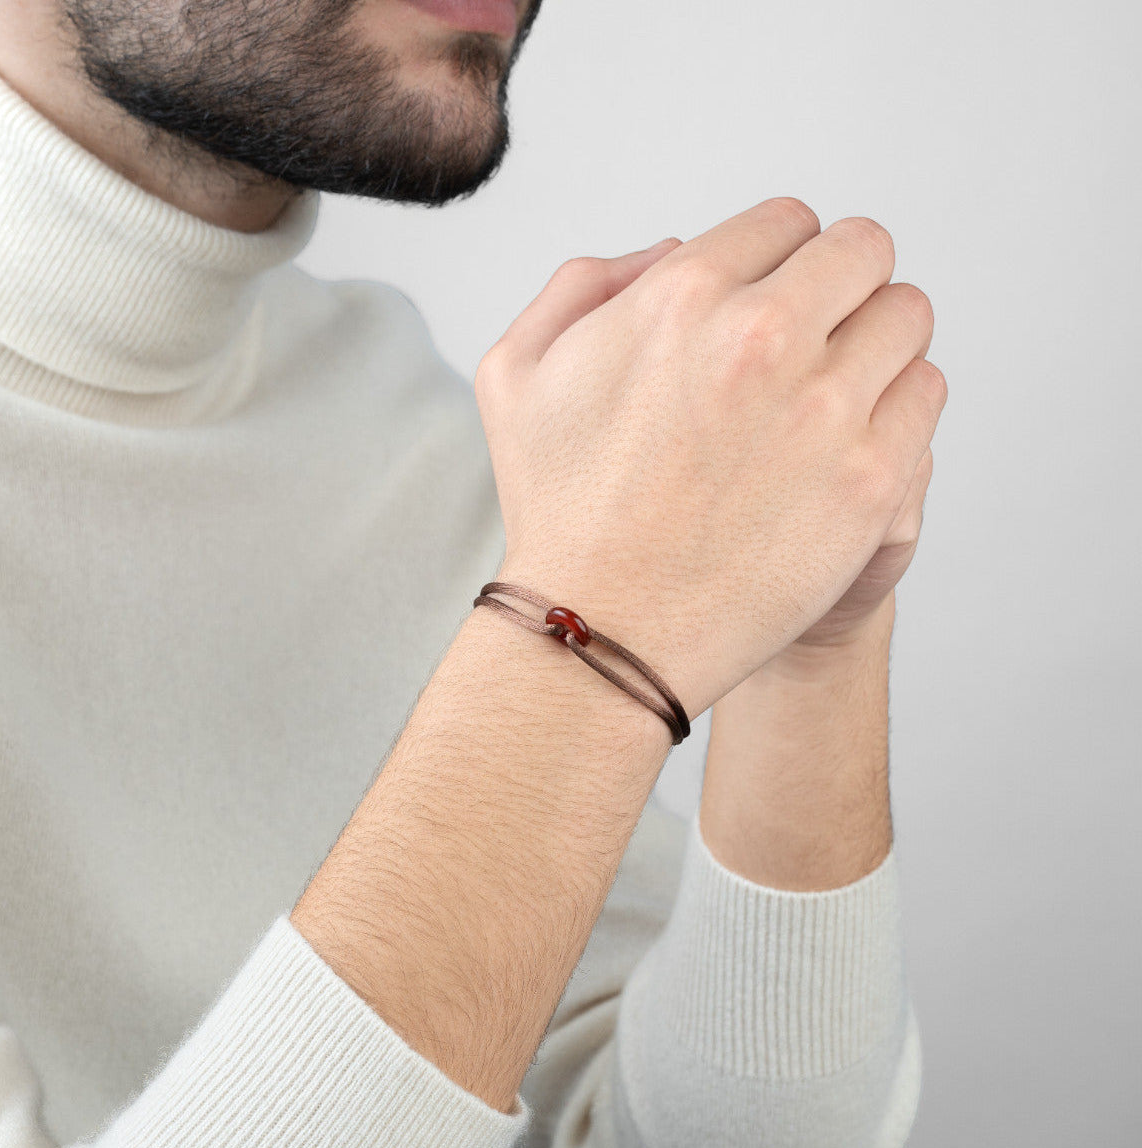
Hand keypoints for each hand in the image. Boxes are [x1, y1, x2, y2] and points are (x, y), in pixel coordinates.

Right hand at [475, 198, 946, 720]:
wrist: (602, 632)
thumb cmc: (557, 511)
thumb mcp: (517, 372)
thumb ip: (586, 283)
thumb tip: (675, 250)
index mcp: (681, 296)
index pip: (788, 221)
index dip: (779, 260)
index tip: (772, 301)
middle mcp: (761, 338)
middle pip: (863, 253)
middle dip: (839, 286)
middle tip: (815, 337)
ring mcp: (824, 411)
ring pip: (907, 317)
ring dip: (876, 342)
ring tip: (833, 391)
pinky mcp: (870, 481)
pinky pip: (925, 394)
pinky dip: (898, 406)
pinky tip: (849, 441)